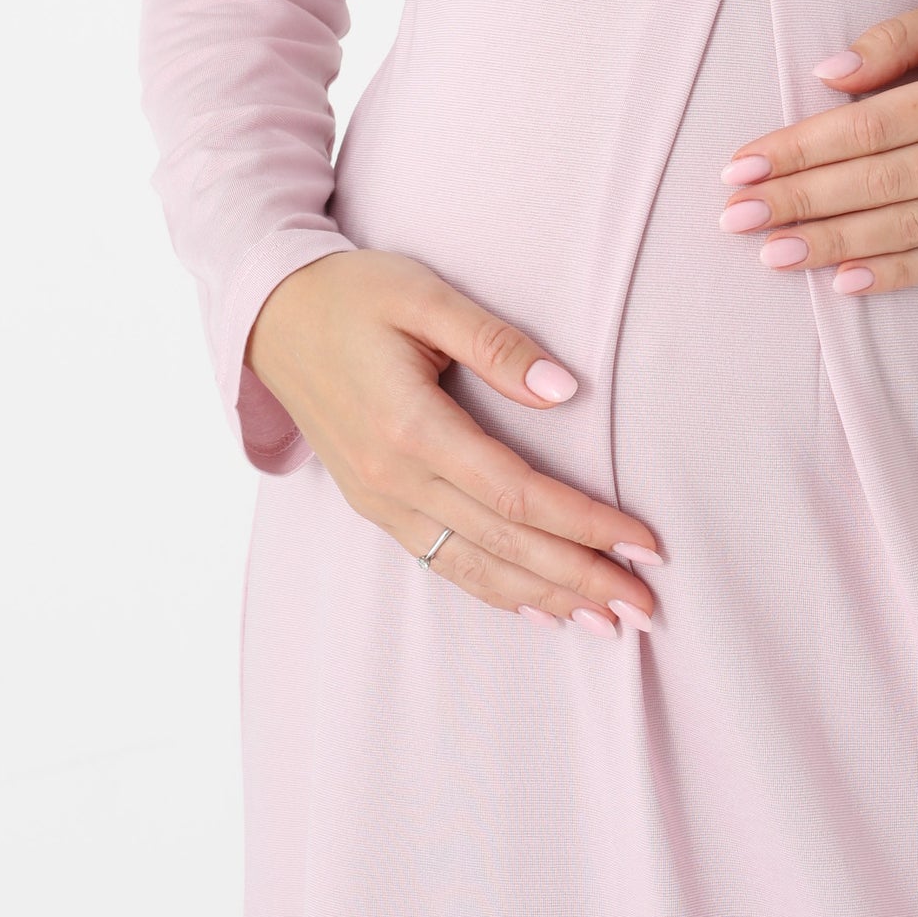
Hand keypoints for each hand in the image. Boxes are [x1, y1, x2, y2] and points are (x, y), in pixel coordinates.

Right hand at [246, 249, 662, 633]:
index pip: (515, 495)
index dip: (583, 523)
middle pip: (503, 545)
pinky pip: (442, 563)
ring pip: (474, 568)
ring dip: (545, 598)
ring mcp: (379, 501)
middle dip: (579, 577)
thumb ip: (496, 343)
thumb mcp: (425, 295)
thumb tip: (565, 390)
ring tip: (605, 621)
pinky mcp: (374, 506)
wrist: (272, 318)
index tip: (641, 542)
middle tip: (645, 606)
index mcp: (410, 427)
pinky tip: (536, 607)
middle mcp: (393, 479)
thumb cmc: (354, 295)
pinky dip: (495, 591)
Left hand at [715, 0, 917, 296]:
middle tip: (736, 215)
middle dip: (799, 202)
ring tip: (772, 253)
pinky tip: (843, 281)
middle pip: (878, 183)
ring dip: (832, 245)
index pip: (868, 127)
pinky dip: (894, 274)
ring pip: (907, 229)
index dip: (800, 148)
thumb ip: (893, 39)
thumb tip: (826, 77)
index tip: (743, 164)